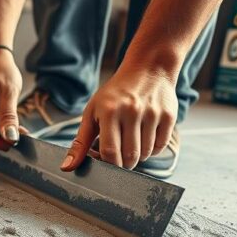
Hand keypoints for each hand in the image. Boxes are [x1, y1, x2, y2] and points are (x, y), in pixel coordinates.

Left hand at [61, 65, 177, 170]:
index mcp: (109, 111)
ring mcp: (152, 113)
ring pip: (146, 154)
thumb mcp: (92, 112)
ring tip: (131, 141)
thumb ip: (80, 142)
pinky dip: (152, 149)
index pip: (109, 151)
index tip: (106, 163)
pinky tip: (145, 136)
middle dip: (123, 164)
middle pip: (129, 156)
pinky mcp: (169, 116)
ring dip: (138, 156)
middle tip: (119, 155)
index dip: (108, 164)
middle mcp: (132, 111)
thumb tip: (67, 167)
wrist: (148, 69)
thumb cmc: (115, 95)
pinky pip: (160, 146)